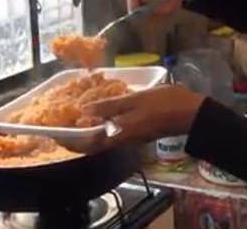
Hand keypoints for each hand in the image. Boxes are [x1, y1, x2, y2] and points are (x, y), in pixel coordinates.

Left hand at [64, 85, 204, 153]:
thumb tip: (84, 110)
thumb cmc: (163, 105)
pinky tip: (106, 108)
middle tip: (66, 119)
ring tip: (82, 111)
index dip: (70, 142)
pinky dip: (106, 122)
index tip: (56, 135)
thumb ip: (109, 106)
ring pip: (106, 136)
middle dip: (79, 133)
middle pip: (95, 142)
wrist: (191, 113)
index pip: (87, 146)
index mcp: (119, 135)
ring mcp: (132, 137)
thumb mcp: (134, 100)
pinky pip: (116, 130)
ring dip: (92, 127)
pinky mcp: (139, 131)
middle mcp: (123, 140)